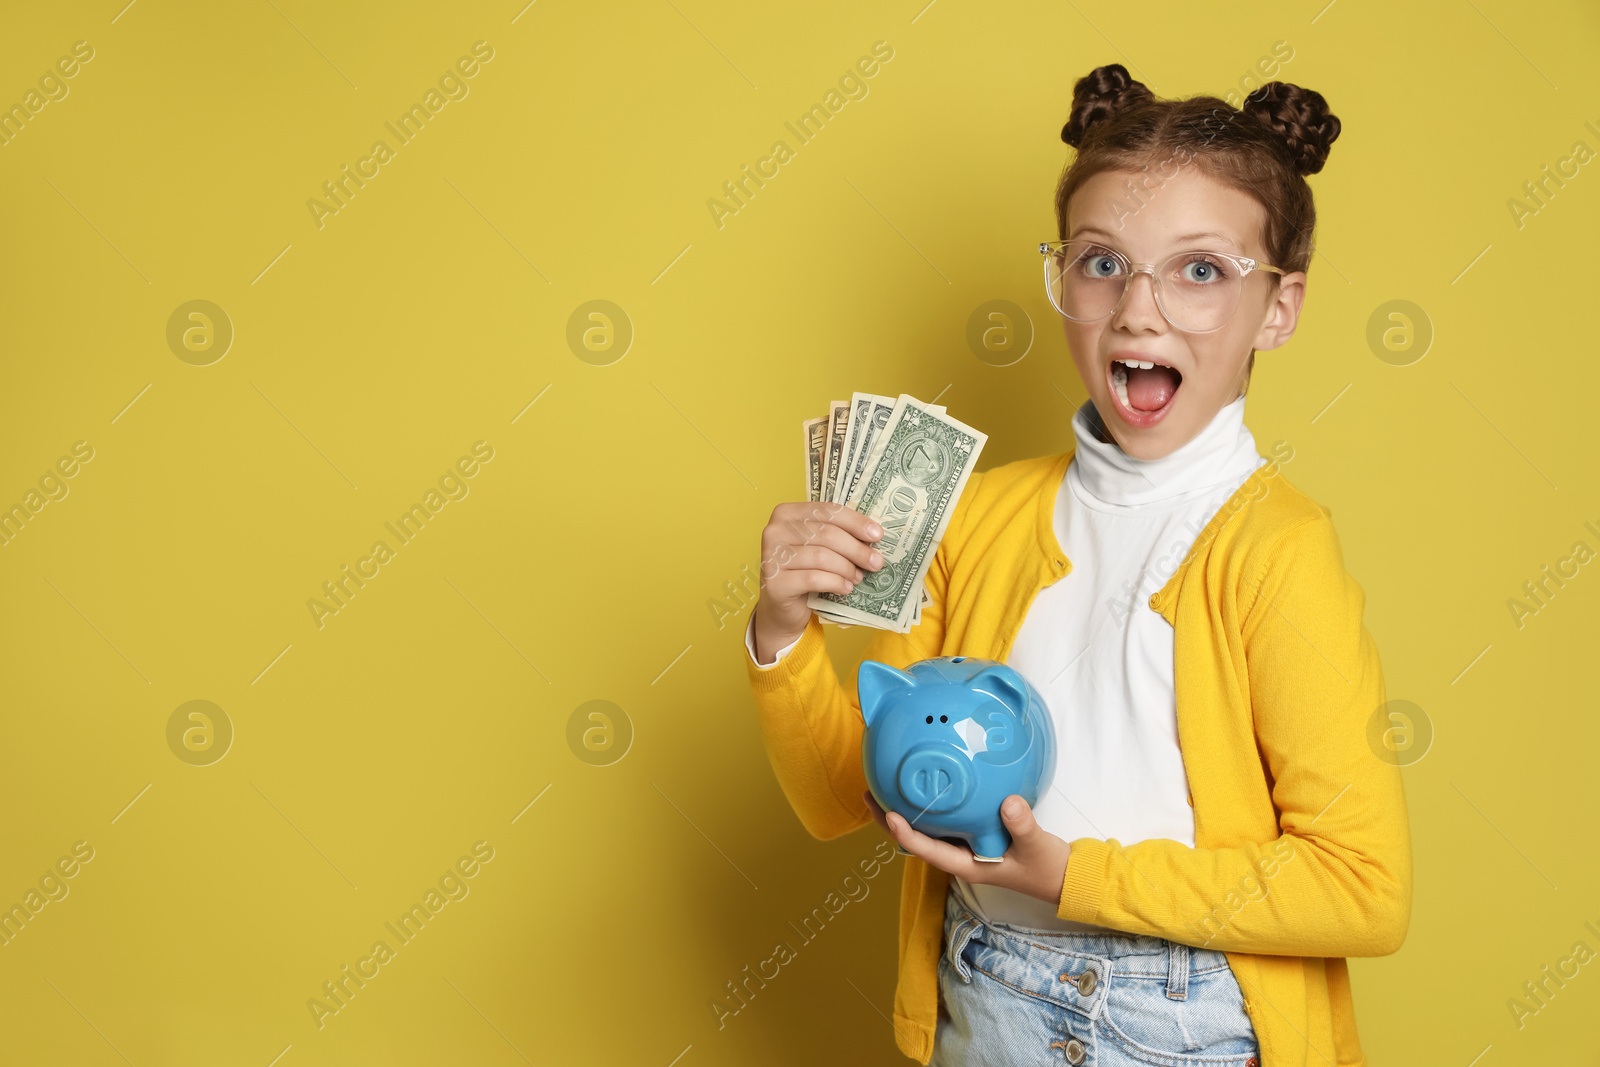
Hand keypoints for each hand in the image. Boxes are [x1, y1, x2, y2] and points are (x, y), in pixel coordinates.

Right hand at [752, 501, 885, 661]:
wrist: (783, 608)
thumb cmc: (804, 571)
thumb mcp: (820, 547)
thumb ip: (838, 535)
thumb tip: (874, 535)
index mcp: (787, 513)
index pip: (827, 511)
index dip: (855, 522)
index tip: (878, 535)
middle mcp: (774, 531)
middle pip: (826, 534)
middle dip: (856, 549)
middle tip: (876, 562)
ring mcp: (771, 556)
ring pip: (821, 556)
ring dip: (847, 568)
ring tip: (859, 578)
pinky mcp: (774, 582)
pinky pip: (813, 578)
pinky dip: (835, 583)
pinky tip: (846, 588)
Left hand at [865, 791, 1071, 907]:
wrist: (1062, 876)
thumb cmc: (1046, 867)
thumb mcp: (1037, 846)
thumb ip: (1022, 826)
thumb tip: (1007, 802)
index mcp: (967, 865)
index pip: (928, 851)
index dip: (907, 835)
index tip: (890, 815)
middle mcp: (960, 857)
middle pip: (916, 840)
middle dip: (891, 821)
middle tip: (870, 795)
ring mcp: (966, 847)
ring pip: (927, 830)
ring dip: (905, 812)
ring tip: (884, 788)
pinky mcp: (974, 836)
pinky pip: (944, 821)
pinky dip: (930, 806)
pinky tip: (926, 786)